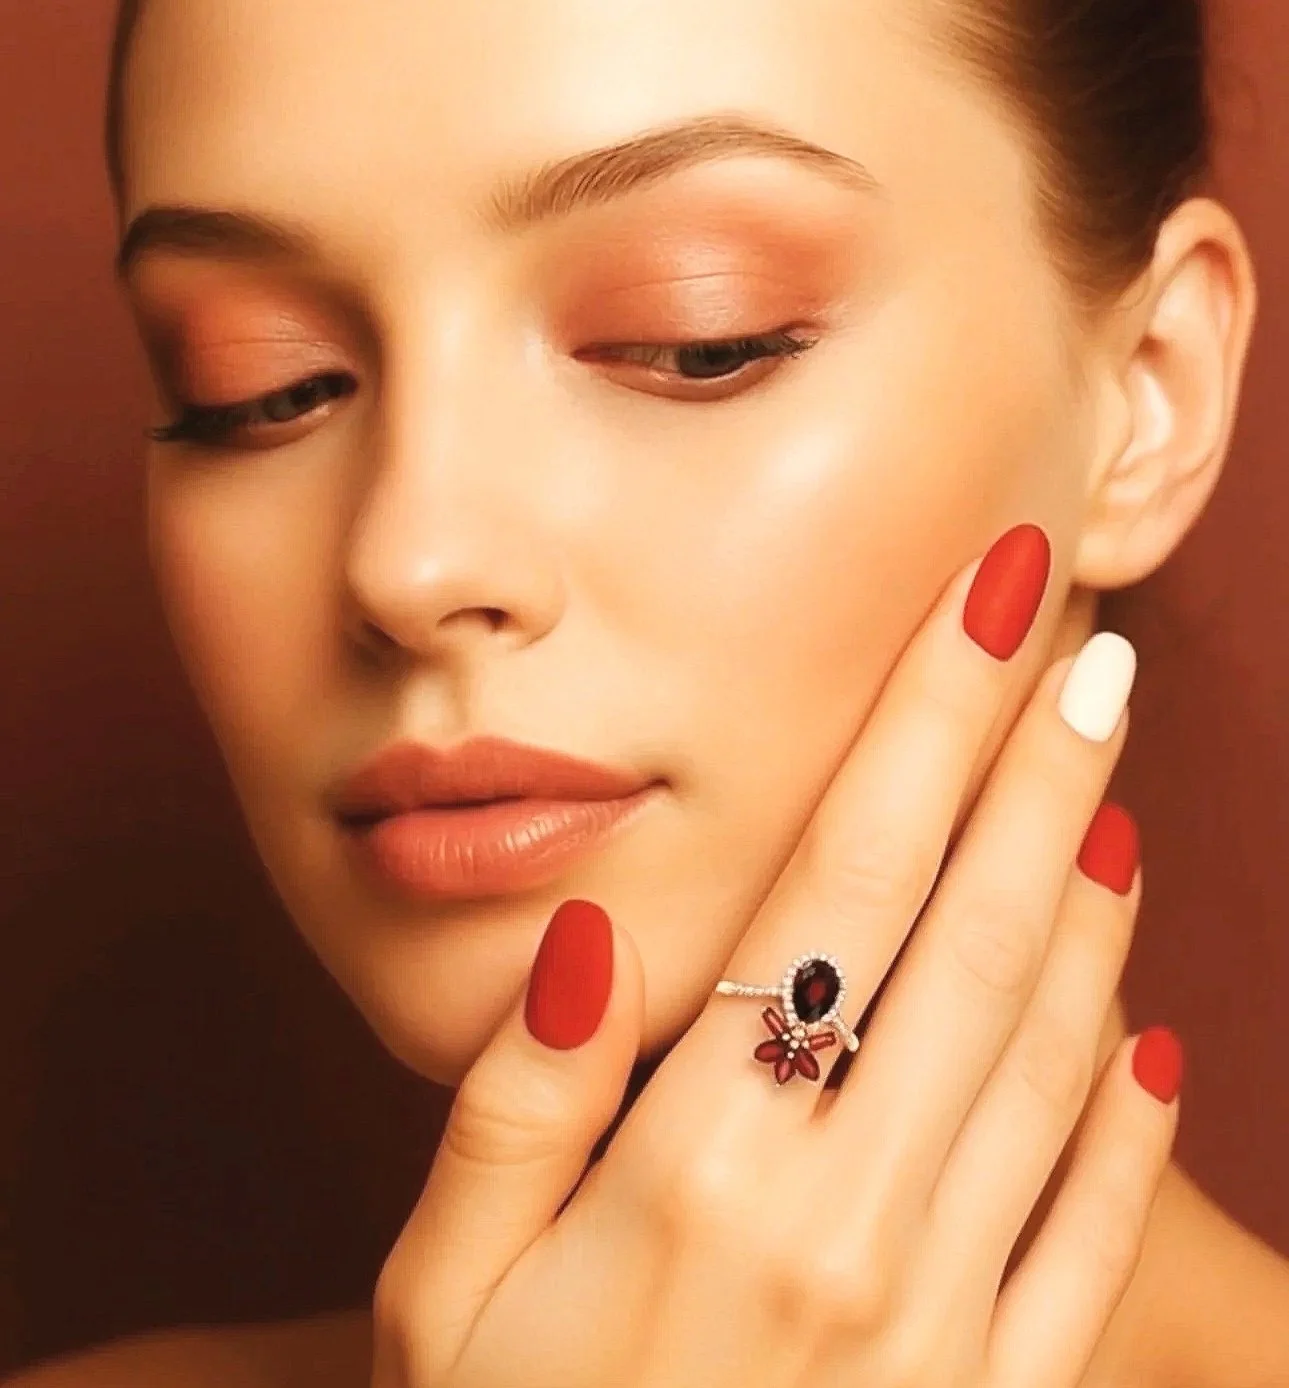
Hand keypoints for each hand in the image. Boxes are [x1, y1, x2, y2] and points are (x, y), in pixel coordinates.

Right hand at [370, 524, 1179, 1387]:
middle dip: (1034, 770)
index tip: (987, 608)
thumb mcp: (442, 1290)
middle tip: (1090, 647)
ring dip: (1090, 908)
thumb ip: (516, 1099)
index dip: (921, 727)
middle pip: (968, 938)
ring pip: (1049, 1063)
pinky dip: (1128, 1119)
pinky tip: (1149, 1025)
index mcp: (701, 1167)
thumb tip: (597, 929)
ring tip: (1113, 786)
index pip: (842, 883)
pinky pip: (1089, 1238)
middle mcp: (844, 1221)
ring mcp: (939, 1323)